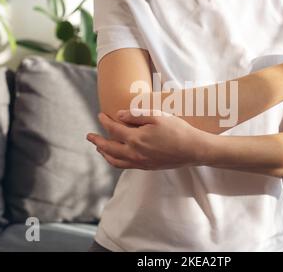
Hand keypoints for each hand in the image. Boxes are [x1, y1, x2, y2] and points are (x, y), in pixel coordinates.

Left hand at [86, 110, 209, 169]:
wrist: (193, 149)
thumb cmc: (177, 130)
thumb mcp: (157, 117)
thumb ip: (136, 116)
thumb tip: (118, 115)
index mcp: (136, 139)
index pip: (113, 130)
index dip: (104, 122)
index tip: (100, 115)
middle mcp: (134, 153)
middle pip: (108, 148)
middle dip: (97, 141)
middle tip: (89, 136)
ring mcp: (140, 162)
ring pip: (115, 161)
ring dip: (104, 154)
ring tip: (99, 148)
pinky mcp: (147, 167)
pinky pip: (125, 166)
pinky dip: (116, 161)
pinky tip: (117, 156)